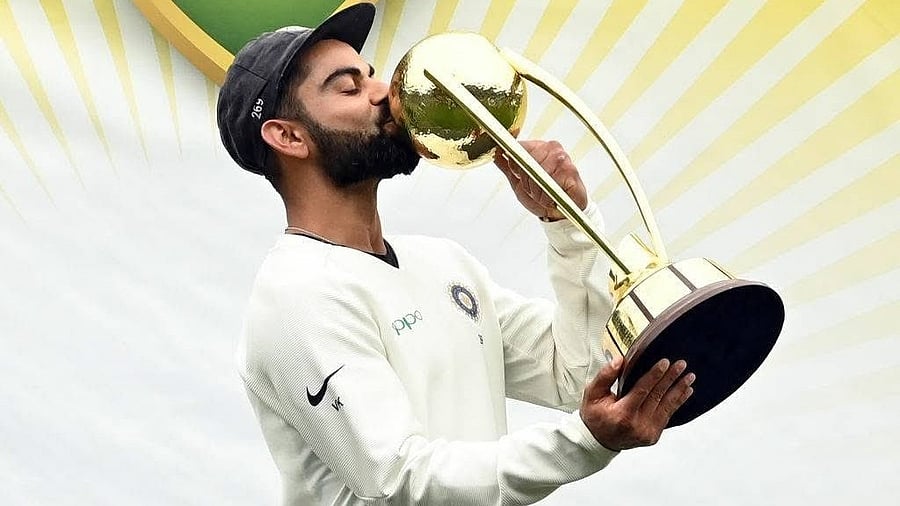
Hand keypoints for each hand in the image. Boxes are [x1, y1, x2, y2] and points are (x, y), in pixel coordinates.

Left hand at [494, 140, 587, 220]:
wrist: (560, 213)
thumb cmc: (543, 195)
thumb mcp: (519, 180)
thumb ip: (506, 165)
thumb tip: (495, 151)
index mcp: (538, 147)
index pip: (518, 148)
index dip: (516, 166)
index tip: (520, 176)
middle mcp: (552, 148)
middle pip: (527, 162)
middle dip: (527, 182)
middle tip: (535, 190)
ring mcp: (563, 158)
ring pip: (537, 176)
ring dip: (538, 192)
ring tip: (545, 195)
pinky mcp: (571, 172)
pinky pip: (550, 186)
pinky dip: (547, 197)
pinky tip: (553, 197)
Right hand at [580, 357, 694, 450]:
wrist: (598, 441)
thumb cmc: (595, 416)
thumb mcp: (592, 394)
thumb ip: (605, 376)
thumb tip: (620, 361)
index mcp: (623, 414)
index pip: (643, 390)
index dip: (655, 375)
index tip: (665, 363)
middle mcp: (637, 425)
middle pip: (658, 396)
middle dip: (671, 378)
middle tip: (681, 365)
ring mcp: (647, 432)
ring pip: (667, 406)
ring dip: (679, 390)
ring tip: (689, 377)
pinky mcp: (653, 436)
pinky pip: (667, 416)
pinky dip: (677, 402)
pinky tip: (685, 392)